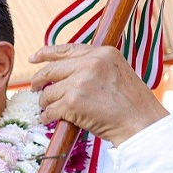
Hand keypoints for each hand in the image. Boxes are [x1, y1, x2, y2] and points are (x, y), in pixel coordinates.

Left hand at [29, 44, 168, 145]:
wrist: (140, 122)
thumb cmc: (130, 103)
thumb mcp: (116, 72)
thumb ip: (93, 66)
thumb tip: (65, 71)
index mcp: (102, 53)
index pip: (66, 49)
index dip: (45, 53)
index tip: (33, 58)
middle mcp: (90, 64)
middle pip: (50, 71)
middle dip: (38, 81)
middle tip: (34, 89)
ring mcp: (80, 82)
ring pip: (48, 93)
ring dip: (45, 103)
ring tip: (49, 109)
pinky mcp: (73, 102)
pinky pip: (50, 110)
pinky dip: (47, 116)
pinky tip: (50, 119)